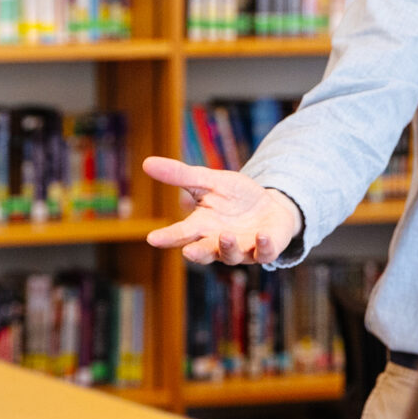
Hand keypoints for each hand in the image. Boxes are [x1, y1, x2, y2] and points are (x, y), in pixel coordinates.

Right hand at [143, 157, 304, 265]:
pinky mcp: (265, 250)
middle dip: (197, 253)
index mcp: (201, 227)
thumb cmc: (235, 196)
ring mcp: (242, 249)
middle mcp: (218, 243)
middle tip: (187, 252)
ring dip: (228, 248)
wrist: (271, 206)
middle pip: (204, 252)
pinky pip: (264, 253)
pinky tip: (261, 235)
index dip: (167, 237)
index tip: (153, 239)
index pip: (181, 233)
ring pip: (231, 256)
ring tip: (226, 235)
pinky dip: (263, 246)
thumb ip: (180, 175)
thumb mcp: (209, 181)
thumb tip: (146, 162)